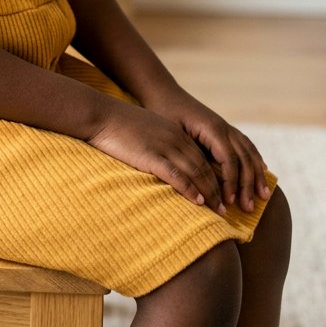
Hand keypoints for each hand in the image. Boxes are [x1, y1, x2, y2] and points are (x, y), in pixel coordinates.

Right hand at [87, 102, 227, 214]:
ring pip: (195, 172)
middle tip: (225, 210)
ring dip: (209, 193)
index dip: (214, 177)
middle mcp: (175, 138)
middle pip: (204, 166)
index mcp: (175, 132)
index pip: (202, 157)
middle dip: (218, 189)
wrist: (101, 114)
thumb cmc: (119, 124)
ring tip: (218, 212)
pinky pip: (176, 175)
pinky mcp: (151, 156)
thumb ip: (160, 143)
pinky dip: (190, 189)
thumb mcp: (146, 130)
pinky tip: (199, 202)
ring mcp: (164, 146)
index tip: (221, 194)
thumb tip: (166, 162)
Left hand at [142, 84, 270, 212]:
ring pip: (249, 152)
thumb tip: (198, 181)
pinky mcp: (224, 128)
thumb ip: (188, 154)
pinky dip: (256, 159)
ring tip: (264, 196)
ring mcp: (226, 126)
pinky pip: (246, 144)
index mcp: (212, 128)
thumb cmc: (164, 114)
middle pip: (243, 158)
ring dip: (257, 175)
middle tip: (248, 208)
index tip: (228, 202)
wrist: (163, 92)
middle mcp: (223, 127)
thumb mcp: (172, 134)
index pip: (229, 159)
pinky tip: (262, 170)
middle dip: (247, 184)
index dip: (231, 182)